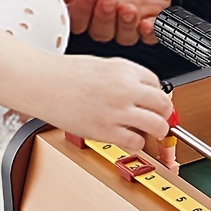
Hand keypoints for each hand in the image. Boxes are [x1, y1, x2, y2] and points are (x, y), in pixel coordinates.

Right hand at [31, 54, 172, 150]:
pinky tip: (131, 140)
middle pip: (164, 105)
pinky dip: (138, 144)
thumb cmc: (68, 74)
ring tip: (153, 132)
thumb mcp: (106, 65)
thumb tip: (144, 91)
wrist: (44, 83)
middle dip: (165, 114)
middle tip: (162, 119)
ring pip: (157, 125)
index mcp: (127, 70)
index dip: (157, 96)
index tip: (155, 103)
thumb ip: (127, 78)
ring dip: (159, 131)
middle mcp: (126, 89)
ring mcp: (117, 111)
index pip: (158, 85)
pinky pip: (135, 142)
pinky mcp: (104, 131)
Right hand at [55, 0, 172, 44]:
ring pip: (124, 36)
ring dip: (126, 26)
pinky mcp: (152, 11)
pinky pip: (152, 33)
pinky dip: (152, 33)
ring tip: (127, 8)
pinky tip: (149, 24)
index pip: (78, 20)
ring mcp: (128, 14)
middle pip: (101, 31)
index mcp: (82, 3)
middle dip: (104, 17)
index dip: (83, 9)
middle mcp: (103, 14)